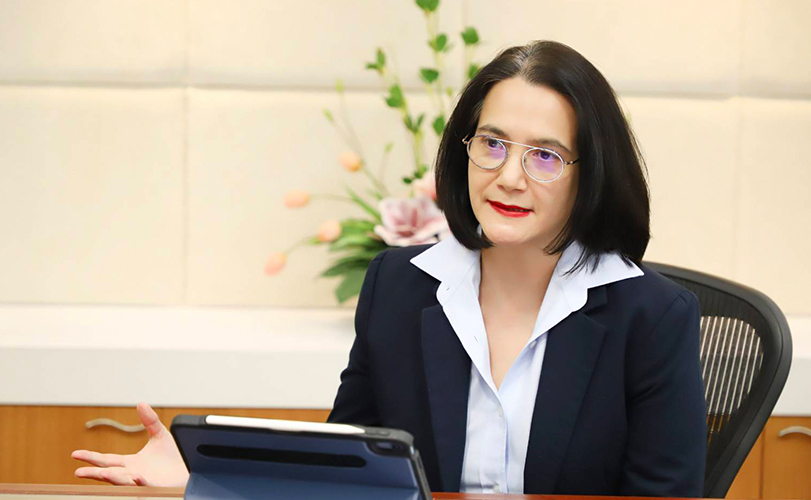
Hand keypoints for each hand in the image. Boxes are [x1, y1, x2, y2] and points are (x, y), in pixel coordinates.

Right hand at [72, 402, 189, 486]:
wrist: (190, 470)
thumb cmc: (174, 458)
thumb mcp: (159, 435)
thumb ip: (149, 421)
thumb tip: (140, 403)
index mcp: (130, 463)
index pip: (106, 460)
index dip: (91, 457)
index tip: (75, 454)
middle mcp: (132, 473)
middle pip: (109, 473)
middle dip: (94, 473)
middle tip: (78, 472)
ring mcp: (142, 482)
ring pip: (124, 481)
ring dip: (113, 478)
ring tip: (102, 473)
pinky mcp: (155, 486)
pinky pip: (145, 485)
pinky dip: (139, 482)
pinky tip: (136, 477)